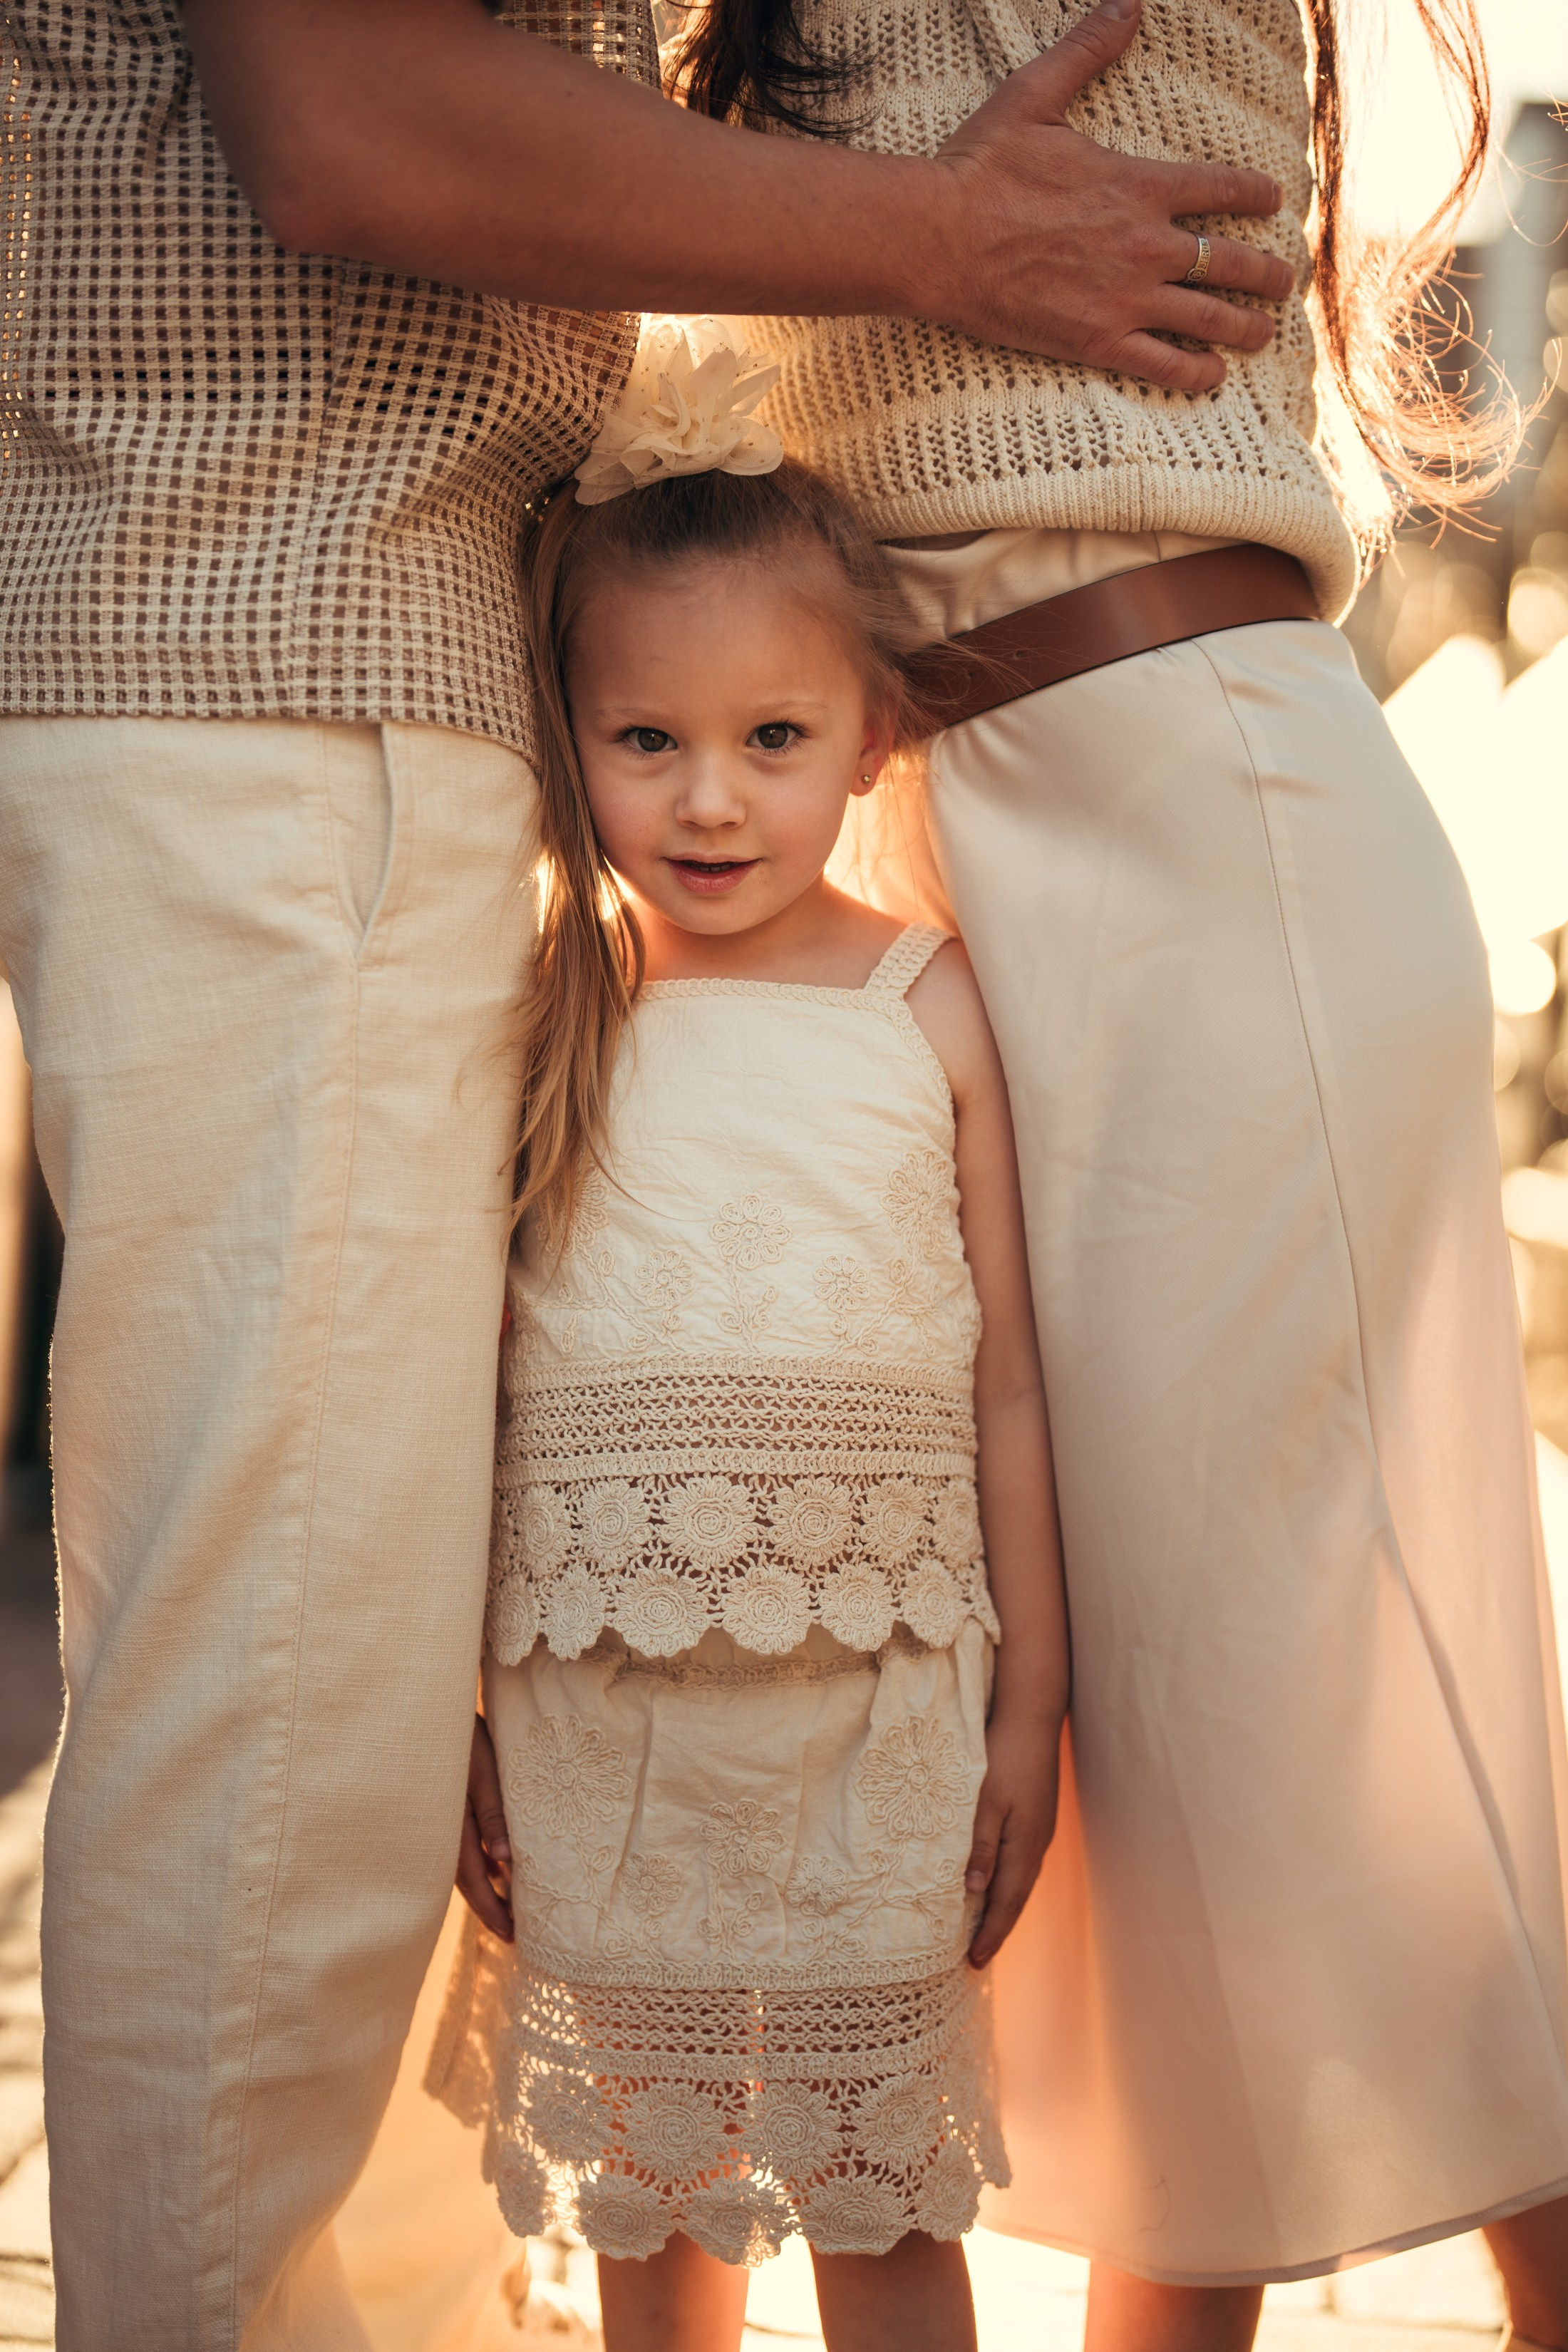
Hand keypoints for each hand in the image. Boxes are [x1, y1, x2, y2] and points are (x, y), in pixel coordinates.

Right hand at [456, 1713, 513, 1941]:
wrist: (425, 1707)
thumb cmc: (458, 1734)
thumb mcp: (481, 1769)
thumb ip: (492, 1814)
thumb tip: (505, 1862)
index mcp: (450, 1824)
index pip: (473, 1879)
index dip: (491, 1909)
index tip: (511, 1935)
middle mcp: (439, 1829)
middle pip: (464, 1879)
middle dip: (488, 1906)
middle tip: (512, 1935)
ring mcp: (439, 1818)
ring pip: (460, 1864)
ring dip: (484, 1886)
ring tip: (506, 1909)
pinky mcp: (442, 1806)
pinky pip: (457, 1844)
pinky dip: (476, 1861)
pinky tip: (495, 1867)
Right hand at [923, 0, 1297, 387]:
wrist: (937, 239)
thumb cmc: (981, 168)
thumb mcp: (1035, 95)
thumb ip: (1088, 50)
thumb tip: (1128, 2)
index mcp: (1140, 186)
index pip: (1223, 188)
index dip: (1256, 195)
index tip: (1274, 203)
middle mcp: (1147, 245)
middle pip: (1231, 262)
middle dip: (1266, 273)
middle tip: (1283, 282)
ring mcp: (1127, 298)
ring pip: (1211, 318)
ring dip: (1246, 326)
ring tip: (1263, 334)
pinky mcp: (1099, 341)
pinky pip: (1166, 365)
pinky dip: (1197, 374)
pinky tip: (1214, 375)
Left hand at [964, 1711, 1062, 1970]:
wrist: (1032, 1718)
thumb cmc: (1004, 1755)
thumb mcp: (986, 1801)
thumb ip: (981, 1846)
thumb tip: (973, 1891)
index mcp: (1025, 1845)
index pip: (1007, 1902)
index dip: (991, 1933)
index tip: (974, 1962)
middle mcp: (1037, 1845)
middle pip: (1016, 1898)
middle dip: (997, 1930)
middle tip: (976, 1959)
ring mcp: (1039, 1832)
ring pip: (1020, 1882)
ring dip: (1003, 1909)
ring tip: (984, 1932)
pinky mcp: (1036, 1819)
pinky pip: (1022, 1864)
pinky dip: (1008, 1884)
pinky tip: (995, 1885)